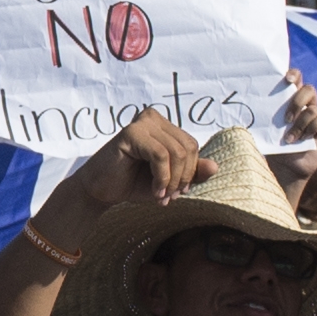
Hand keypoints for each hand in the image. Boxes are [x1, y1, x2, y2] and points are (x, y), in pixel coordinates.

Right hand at [30, 109, 207, 261]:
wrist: (100, 191)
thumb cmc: (133, 183)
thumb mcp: (169, 180)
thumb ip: (192, 173)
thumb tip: (216, 166)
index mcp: (163, 125)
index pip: (192, 145)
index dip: (190, 172)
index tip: (177, 193)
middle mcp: (153, 118)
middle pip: (188, 148)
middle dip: (183, 178)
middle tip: (169, 197)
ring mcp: (142, 122)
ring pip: (177, 152)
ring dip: (172, 181)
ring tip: (160, 196)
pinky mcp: (131, 132)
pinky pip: (160, 155)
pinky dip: (161, 178)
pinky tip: (153, 191)